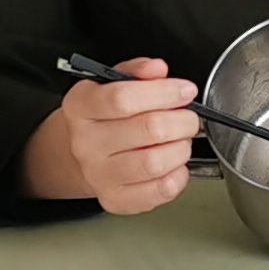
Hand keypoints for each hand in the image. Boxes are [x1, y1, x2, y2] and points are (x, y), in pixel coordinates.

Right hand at [23, 58, 201, 213]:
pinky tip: (174, 164)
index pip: (123, 98)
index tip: (185, 90)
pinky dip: (179, 175)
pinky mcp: (116, 199)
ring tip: (180, 140)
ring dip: (181, 148)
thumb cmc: (106, 116)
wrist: (84, 153)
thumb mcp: (113, 83)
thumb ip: (137, 72)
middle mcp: (86, 143)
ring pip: (156, 162)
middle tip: (188, 118)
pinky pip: (161, 190)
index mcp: (81, 107)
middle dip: (182, 120)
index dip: (163, 92)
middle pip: (148, 129)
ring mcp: (99, 174)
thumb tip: (157, 69)